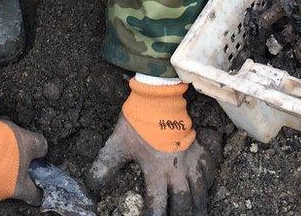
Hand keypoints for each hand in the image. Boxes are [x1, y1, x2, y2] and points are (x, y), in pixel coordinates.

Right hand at [0, 118, 47, 204]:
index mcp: (17, 188)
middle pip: (17, 183)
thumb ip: (41, 148)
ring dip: (5, 163)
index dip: (41, 185)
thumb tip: (42, 150)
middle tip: (22, 151)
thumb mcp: (30, 141)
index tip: (41, 175)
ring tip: (4, 145)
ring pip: (1, 175)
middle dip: (21, 167)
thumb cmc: (3, 144)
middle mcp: (0, 192)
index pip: (35, 195)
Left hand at [88, 79, 214, 214]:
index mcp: (156, 171)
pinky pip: (209, 169)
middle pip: (184, 202)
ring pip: (201, 189)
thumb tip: (90, 186)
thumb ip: (104, 167)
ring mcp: (190, 159)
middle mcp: (176, 169)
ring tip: (199, 213)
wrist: (158, 96)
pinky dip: (209, 181)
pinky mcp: (198, 148)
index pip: (157, 204)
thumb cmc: (137, 122)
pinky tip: (207, 186)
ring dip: (199, 204)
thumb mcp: (117, 145)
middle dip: (183, 215)